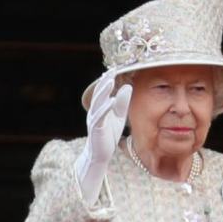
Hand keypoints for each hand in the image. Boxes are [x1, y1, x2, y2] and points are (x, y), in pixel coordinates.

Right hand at [75, 71, 131, 205]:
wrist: (100, 154)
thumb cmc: (109, 134)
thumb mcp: (119, 116)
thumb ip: (122, 102)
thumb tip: (128, 86)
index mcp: (100, 106)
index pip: (104, 90)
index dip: (109, 78)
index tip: (117, 67)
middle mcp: (95, 110)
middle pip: (99, 93)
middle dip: (105, 81)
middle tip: (112, 69)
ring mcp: (94, 119)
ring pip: (98, 102)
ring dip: (104, 91)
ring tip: (110, 80)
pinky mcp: (96, 128)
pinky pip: (100, 116)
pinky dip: (105, 108)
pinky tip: (112, 101)